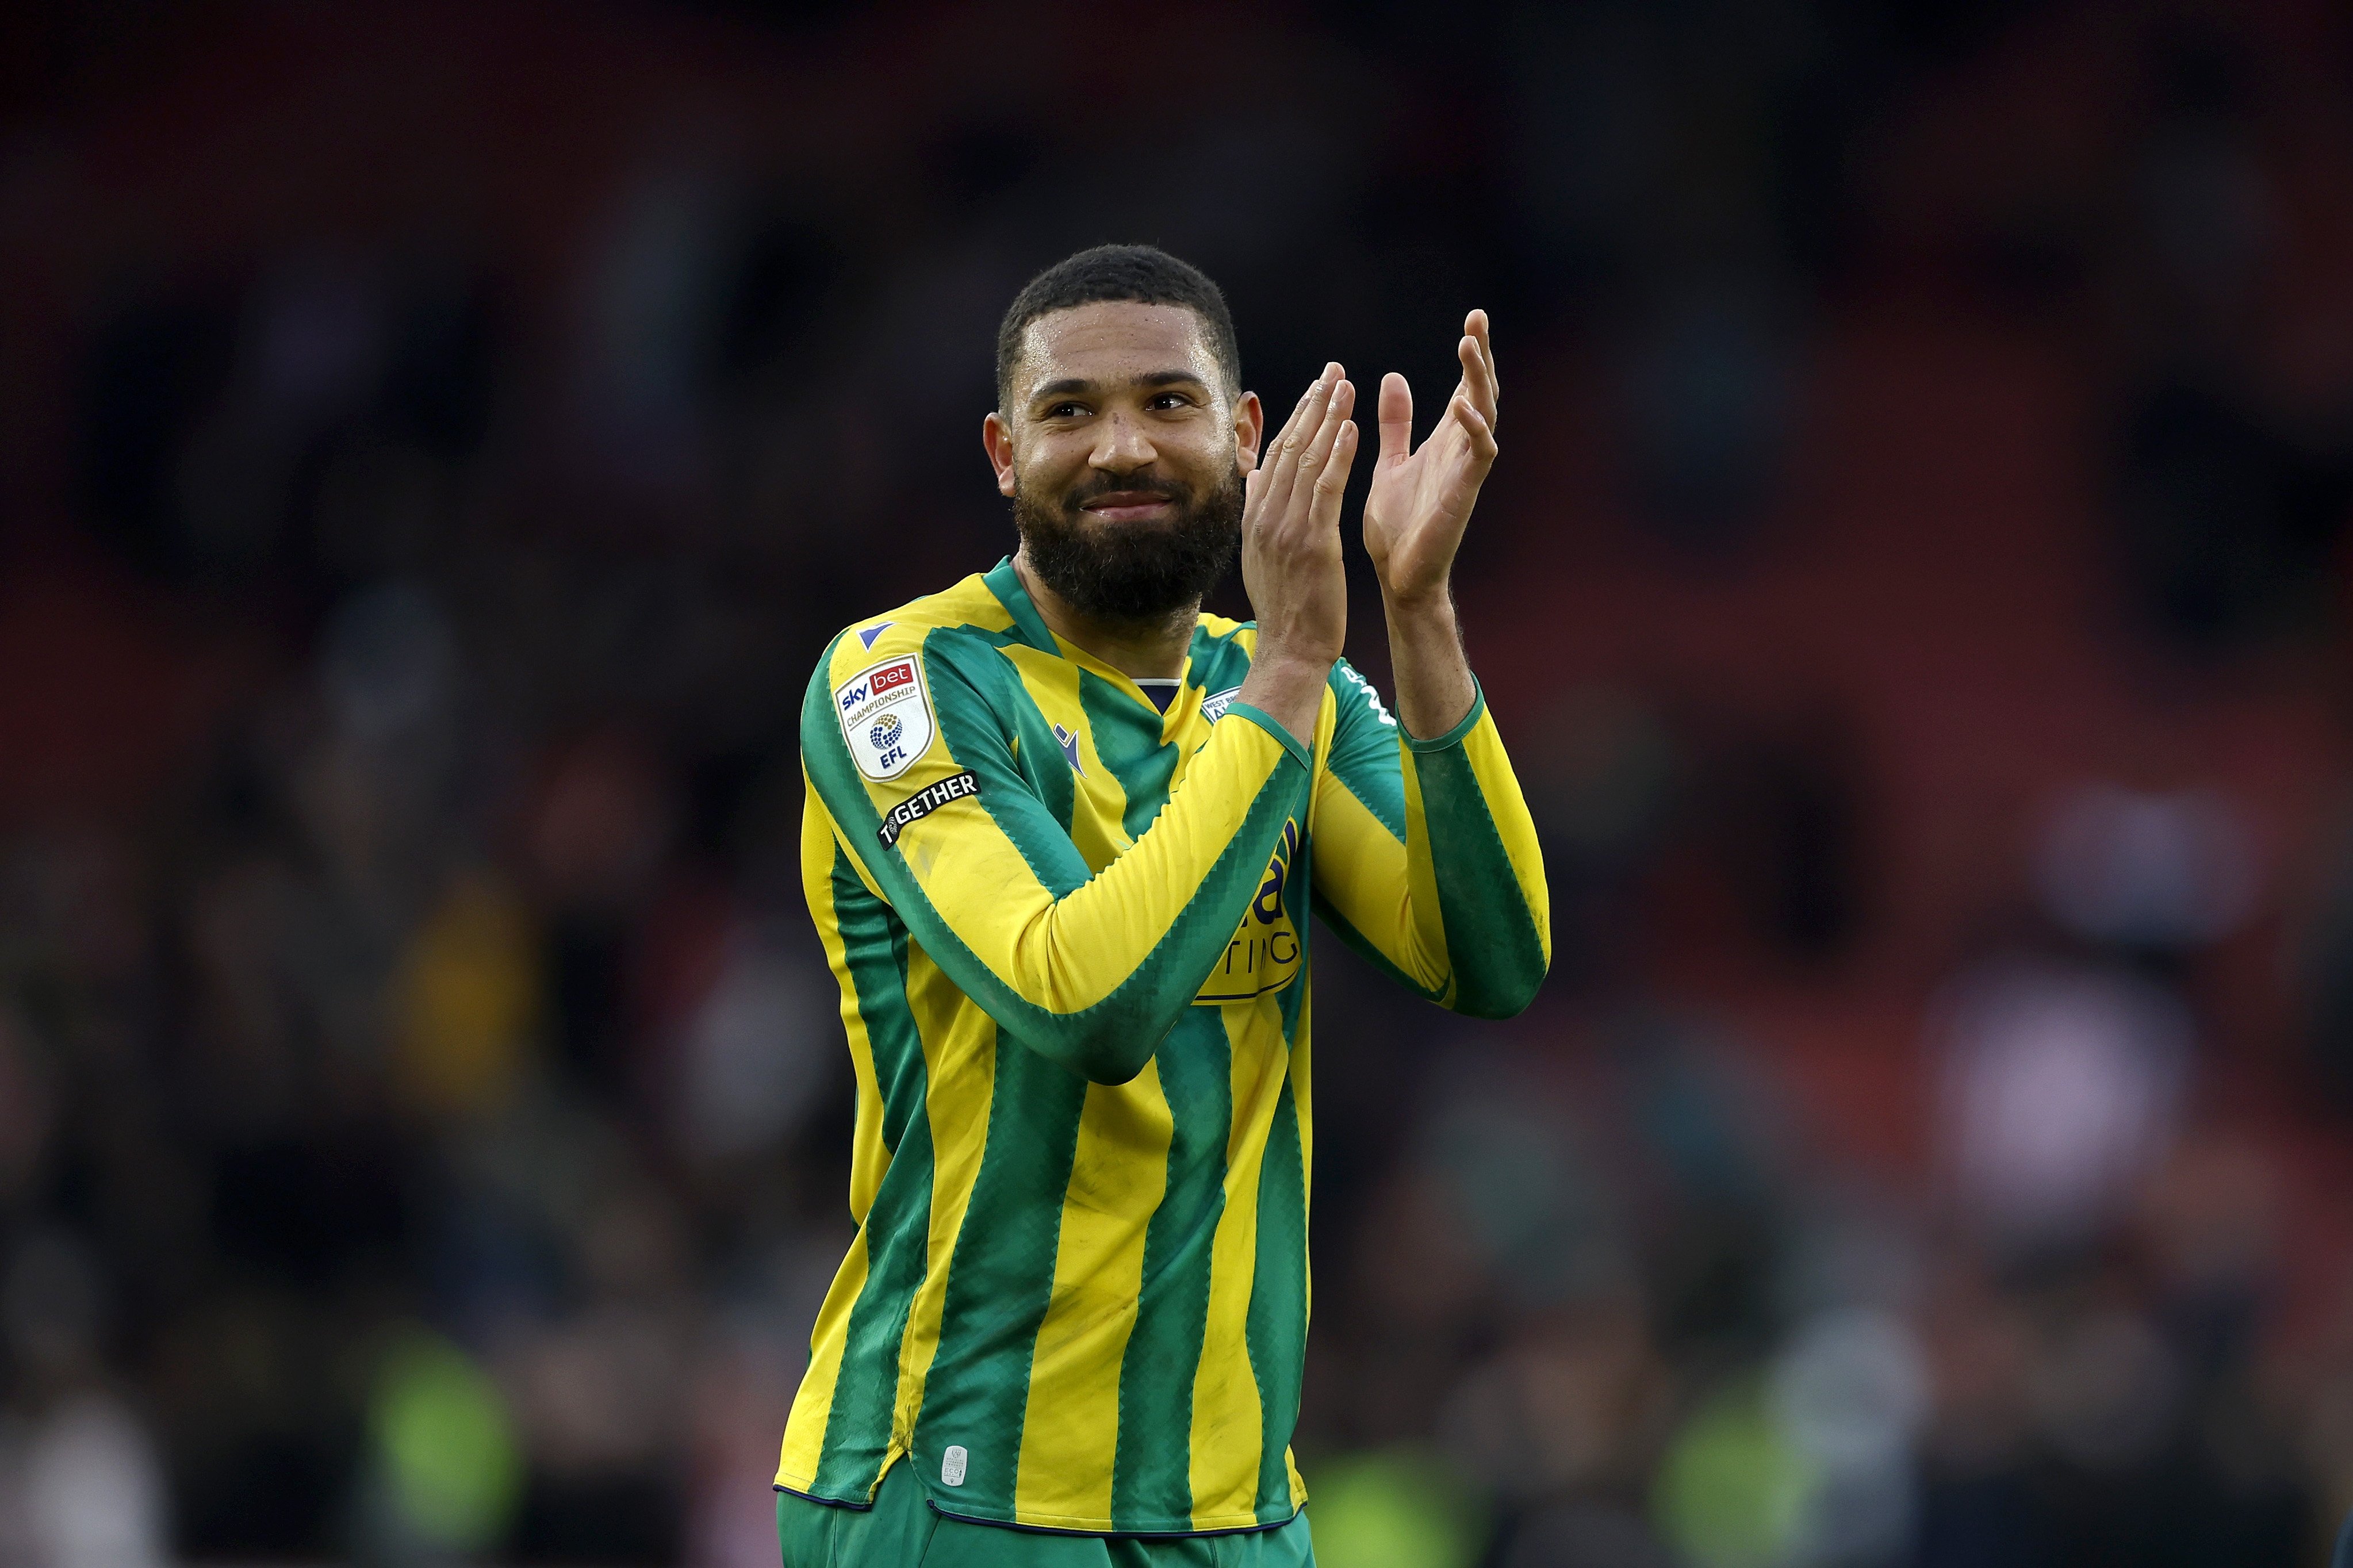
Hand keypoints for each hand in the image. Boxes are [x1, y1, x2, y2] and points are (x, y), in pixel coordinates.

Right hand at [1235, 363, 1357, 744]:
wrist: (1291, 650)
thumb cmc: (1287, 608)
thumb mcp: (1264, 555)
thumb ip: (1261, 512)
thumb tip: (1256, 476)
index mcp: (1257, 517)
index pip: (1276, 455)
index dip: (1296, 417)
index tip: (1315, 387)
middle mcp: (1266, 517)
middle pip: (1290, 448)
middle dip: (1312, 405)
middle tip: (1332, 370)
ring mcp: (1287, 529)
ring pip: (1307, 461)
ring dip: (1327, 418)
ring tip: (1344, 384)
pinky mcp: (1313, 543)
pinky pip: (1325, 490)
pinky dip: (1337, 455)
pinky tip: (1350, 427)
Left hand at [1363, 311, 1499, 608]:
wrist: (1399, 575)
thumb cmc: (1398, 525)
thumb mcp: (1391, 461)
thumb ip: (1397, 423)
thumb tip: (1394, 378)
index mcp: (1445, 441)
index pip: (1465, 387)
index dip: (1472, 356)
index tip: (1472, 319)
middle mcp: (1461, 450)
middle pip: (1481, 392)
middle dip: (1481, 357)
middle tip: (1477, 318)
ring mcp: (1466, 470)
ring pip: (1485, 415)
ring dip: (1478, 381)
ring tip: (1469, 347)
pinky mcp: (1464, 493)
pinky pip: (1480, 455)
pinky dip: (1475, 430)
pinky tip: (1463, 406)